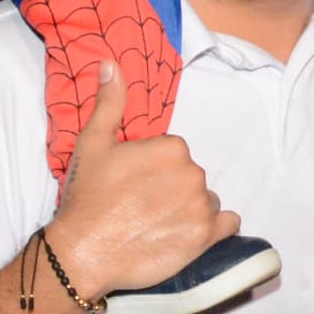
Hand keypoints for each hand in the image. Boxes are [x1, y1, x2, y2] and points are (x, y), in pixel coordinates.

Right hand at [46, 60, 231, 296]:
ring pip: (206, 201)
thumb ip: (109, 102)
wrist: (84, 250)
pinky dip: (216, 228)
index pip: (174, 155)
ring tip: (158, 224)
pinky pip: (229, 225)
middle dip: (172, 189)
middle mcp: (193, 174)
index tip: (134, 184)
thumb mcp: (92, 142)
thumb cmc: (88, 197)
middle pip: (191, 178)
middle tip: (141, 207)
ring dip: (190, 210)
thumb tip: (111, 63)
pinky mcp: (205, 238)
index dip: (153, 170)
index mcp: (172, 147)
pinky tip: (191, 232)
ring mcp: (202, 207)